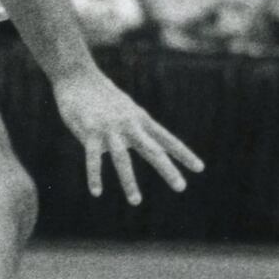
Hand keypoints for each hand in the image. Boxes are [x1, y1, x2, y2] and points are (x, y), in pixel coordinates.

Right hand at [53, 65, 204, 204]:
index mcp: (140, 120)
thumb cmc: (101, 95)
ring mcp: (110, 128)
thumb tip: (130, 149)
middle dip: (167, 169)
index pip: (167, 139)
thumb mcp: (124, 109)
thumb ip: (132, 129)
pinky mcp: (89, 131)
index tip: (200, 168)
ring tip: (136, 201)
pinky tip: (97, 192)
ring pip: (122, 158)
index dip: (184, 154)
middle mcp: (129, 124)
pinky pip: (92, 158)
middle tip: (181, 187)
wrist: (78, 76)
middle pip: (152, 150)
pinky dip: (95, 176)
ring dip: (129, 181)